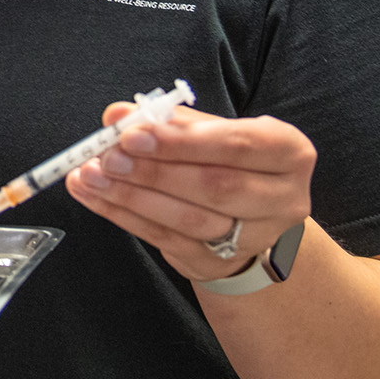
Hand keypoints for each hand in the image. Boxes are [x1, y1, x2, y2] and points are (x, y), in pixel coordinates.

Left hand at [65, 101, 315, 283]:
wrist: (249, 216)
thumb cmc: (228, 160)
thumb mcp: (213, 131)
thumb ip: (171, 121)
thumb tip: (119, 115)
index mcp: (289, 153)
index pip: (236, 145)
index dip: (182, 141)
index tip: (132, 134)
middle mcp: (284, 199)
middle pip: (216, 187)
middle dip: (154, 172)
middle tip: (107, 157)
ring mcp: (256, 238)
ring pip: (190, 220)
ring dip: (132, 197)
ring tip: (90, 177)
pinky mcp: (221, 263)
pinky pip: (166, 240)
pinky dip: (124, 217)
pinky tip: (95, 197)